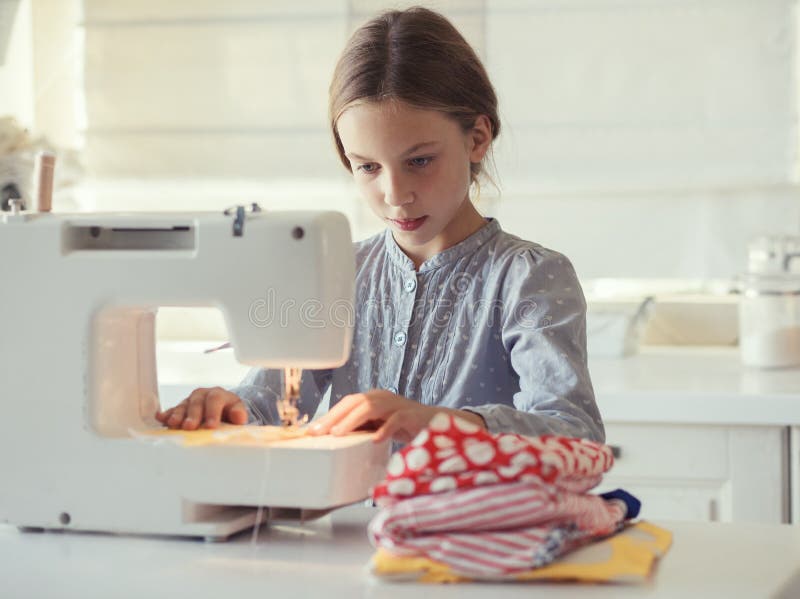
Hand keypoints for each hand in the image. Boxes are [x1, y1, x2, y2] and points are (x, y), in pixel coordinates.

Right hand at [155, 387, 247, 429]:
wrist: (223, 409)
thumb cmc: (230, 413)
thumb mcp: (238, 412)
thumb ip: (239, 414)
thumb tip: (238, 417)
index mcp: (220, 395)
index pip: (216, 400)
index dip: (213, 413)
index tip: (211, 426)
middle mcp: (204, 395)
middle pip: (197, 402)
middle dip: (193, 415)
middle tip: (190, 427)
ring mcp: (191, 400)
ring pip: (183, 405)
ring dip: (178, 415)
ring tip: (173, 424)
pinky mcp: (182, 407)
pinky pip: (173, 409)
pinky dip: (167, 414)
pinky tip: (161, 418)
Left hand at [308, 389, 484, 442]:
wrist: (436, 424)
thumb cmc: (404, 427)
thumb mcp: (378, 427)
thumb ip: (361, 428)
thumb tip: (335, 438)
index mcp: (373, 398)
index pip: (347, 402)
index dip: (329, 414)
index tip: (313, 430)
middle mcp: (382, 397)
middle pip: (354, 402)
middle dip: (335, 417)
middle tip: (319, 432)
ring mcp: (397, 404)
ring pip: (370, 407)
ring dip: (352, 420)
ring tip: (338, 434)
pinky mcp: (411, 414)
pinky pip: (395, 419)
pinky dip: (384, 429)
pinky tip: (375, 439)